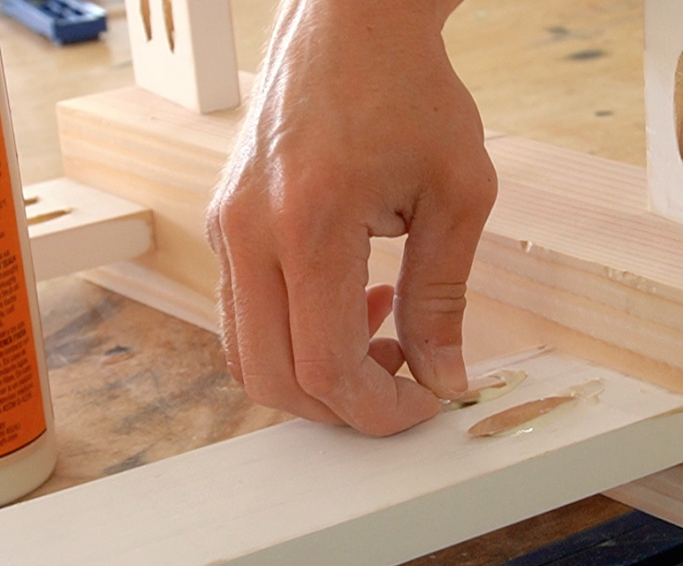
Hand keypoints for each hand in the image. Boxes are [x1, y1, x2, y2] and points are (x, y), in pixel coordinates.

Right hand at [207, 0, 496, 435]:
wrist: (350, 19)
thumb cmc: (411, 90)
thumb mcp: (457, 194)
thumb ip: (443, 297)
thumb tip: (445, 377)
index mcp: (308, 225)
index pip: (324, 368)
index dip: (378, 409)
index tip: (426, 403)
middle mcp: (248, 233)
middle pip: (273, 379)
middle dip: (344, 406)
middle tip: (404, 383)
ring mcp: (226, 228)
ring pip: (248, 354)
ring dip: (316, 374)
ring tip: (383, 334)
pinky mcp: (225, 223)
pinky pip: (244, 314)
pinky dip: (294, 336)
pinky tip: (352, 301)